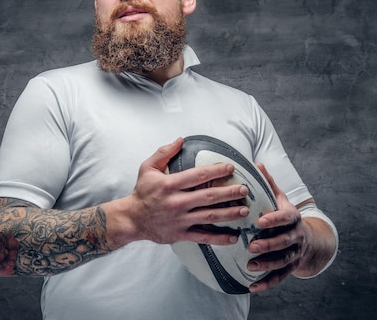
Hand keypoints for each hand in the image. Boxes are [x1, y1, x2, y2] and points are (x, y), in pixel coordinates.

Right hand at [103, 138, 250, 248]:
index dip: (216, 171)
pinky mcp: (180, 234)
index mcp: (170, 184)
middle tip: (244, 190)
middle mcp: (177, 202)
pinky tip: (233, 237)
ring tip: (245, 210)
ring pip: (209, 216)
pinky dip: (219, 238)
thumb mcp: (147, 168)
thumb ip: (164, 153)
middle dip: (229, 193)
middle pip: (208, 196)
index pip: (198, 176)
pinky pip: (203, 237)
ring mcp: (180, 219)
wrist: (131, 219)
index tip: (231, 168)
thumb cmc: (142, 192)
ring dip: (229, 213)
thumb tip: (180, 140)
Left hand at [246, 163, 306, 292]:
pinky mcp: (291, 267)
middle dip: (269, 244)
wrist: (307, 237)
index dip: (274, 220)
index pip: (285, 218)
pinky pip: (280, 277)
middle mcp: (296, 236)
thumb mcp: (279, 198)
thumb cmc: (284, 214)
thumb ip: (268, 183)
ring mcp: (295, 253)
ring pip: (283, 260)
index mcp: (292, 217)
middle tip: (252, 246)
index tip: (260, 221)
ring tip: (250, 265)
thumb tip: (256, 164)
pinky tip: (253, 287)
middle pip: (285, 241)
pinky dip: (267, 283)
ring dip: (267, 264)